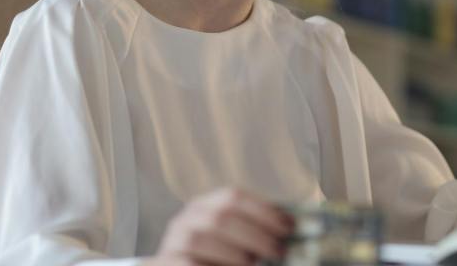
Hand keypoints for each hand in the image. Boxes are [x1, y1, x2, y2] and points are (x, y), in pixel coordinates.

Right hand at [146, 188, 293, 265]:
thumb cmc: (219, 260)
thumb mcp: (238, 243)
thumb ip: (257, 233)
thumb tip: (293, 227)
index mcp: (205, 206)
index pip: (233, 196)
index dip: (264, 210)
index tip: (289, 227)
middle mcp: (184, 220)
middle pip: (221, 217)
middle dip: (255, 235)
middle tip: (279, 251)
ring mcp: (172, 243)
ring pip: (200, 240)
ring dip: (233, 254)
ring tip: (253, 265)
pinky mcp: (163, 263)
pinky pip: (187, 264)